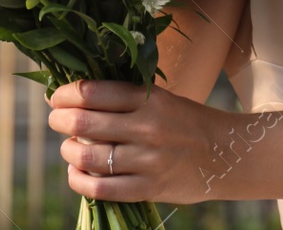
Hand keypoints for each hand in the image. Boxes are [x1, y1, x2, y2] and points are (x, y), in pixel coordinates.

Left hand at [47, 79, 233, 204]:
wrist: (226, 154)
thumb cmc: (185, 121)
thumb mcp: (160, 98)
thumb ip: (123, 98)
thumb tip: (73, 97)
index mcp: (149, 98)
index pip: (92, 92)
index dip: (65, 95)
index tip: (56, 98)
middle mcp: (147, 127)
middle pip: (83, 123)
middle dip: (59, 120)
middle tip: (56, 120)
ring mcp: (148, 160)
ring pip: (87, 156)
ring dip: (67, 151)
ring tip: (68, 147)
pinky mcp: (149, 188)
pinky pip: (100, 189)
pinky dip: (79, 180)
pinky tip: (76, 172)